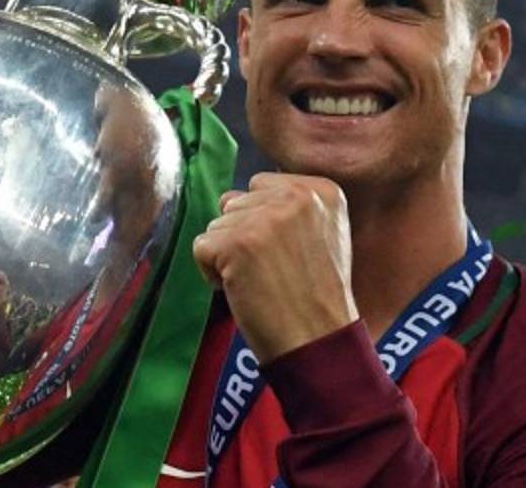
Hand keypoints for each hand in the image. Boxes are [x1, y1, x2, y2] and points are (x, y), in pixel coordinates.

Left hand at [193, 173, 358, 362]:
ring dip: (228, 255)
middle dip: (243, 236)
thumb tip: (229, 197)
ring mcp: (265, 217)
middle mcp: (296, 196)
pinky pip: (202, 246)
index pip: (261, 184)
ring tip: (261, 282)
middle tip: (273, 271)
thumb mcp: (323, 234)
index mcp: (321, 190)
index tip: (285, 253)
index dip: (262, 221)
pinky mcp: (236, 242)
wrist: (319, 341)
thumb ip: (287, 207)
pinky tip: (243, 290)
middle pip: (235, 202)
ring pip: (217, 224)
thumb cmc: (316, 297)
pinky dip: (213, 273)